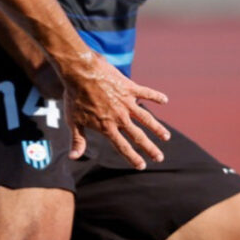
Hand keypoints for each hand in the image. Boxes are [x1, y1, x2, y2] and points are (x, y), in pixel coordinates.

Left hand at [59, 52, 169, 169]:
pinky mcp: (129, 88)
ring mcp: (126, 102)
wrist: (79, 72)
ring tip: (166, 137)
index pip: (122, 146)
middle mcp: (120, 117)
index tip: (142, 166)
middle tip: (160, 158)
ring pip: (146, 118)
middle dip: (150, 148)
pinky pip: (146, 93)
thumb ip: (77, 140)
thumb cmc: (74, 97)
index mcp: (107, 126)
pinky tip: (165, 100)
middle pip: (138, 136)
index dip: (132, 158)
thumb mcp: (73, 120)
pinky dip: (156, 96)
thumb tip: (73, 157)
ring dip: (157, 128)